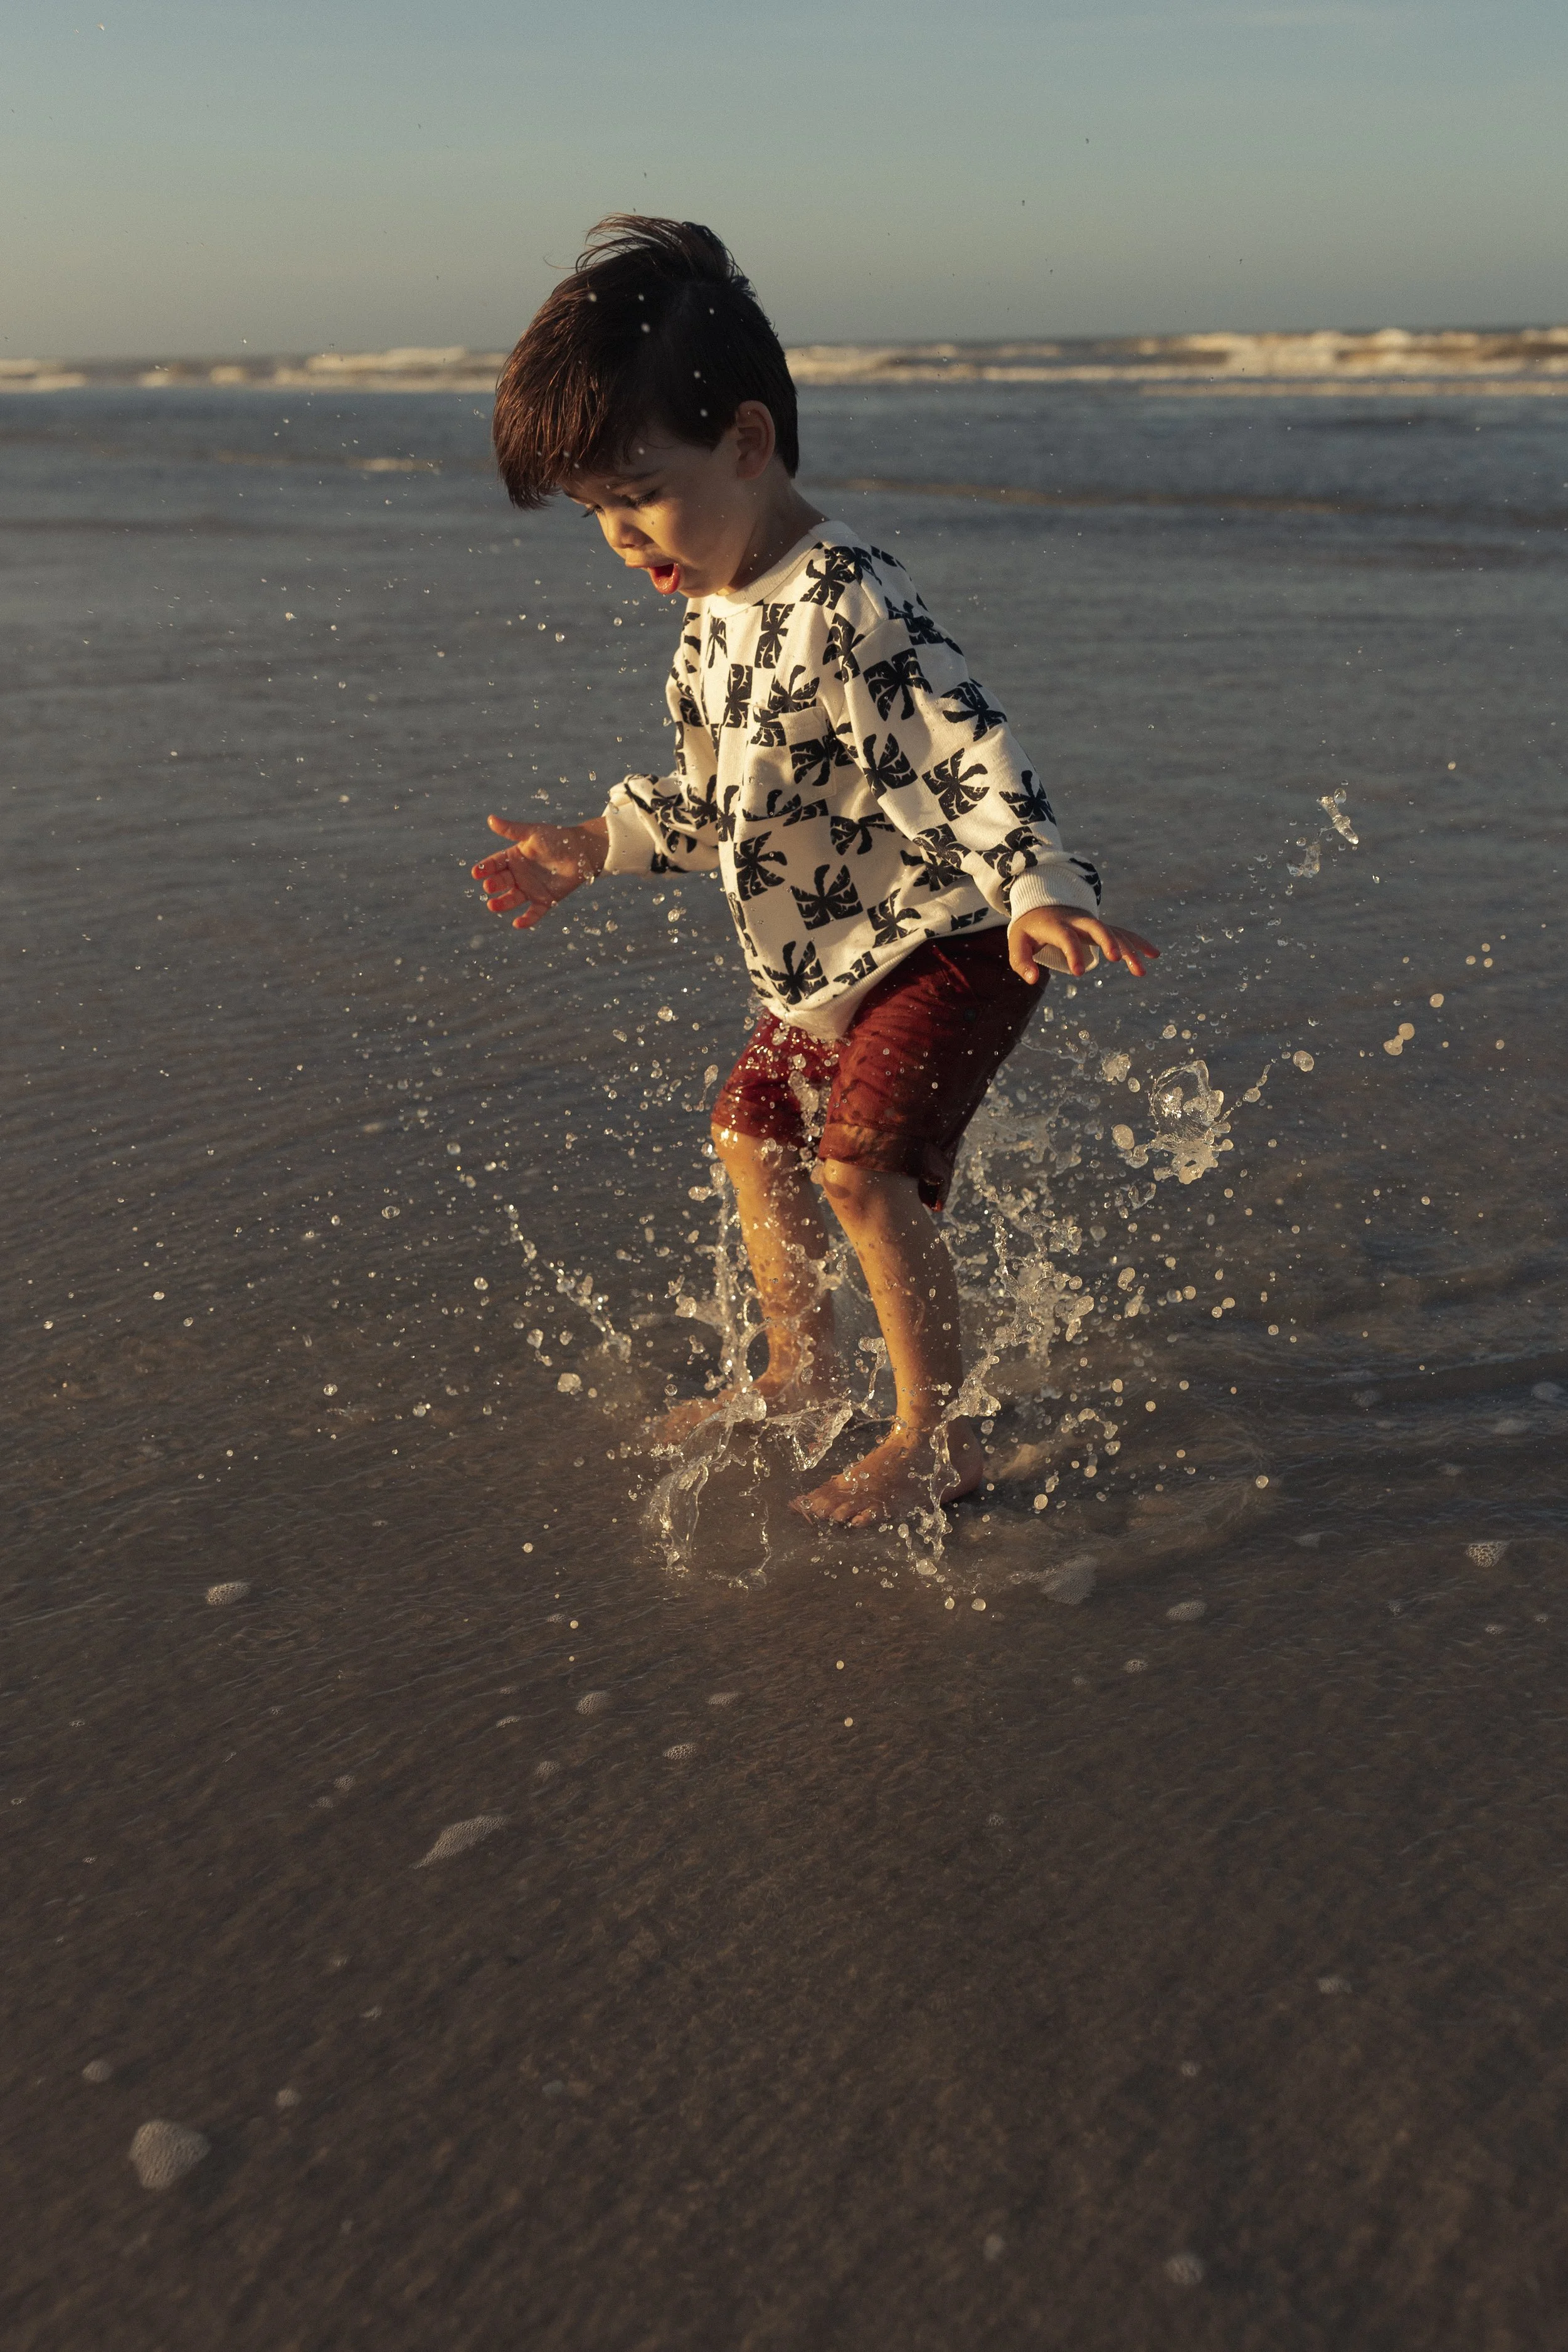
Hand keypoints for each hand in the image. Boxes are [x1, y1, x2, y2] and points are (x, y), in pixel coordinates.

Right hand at [471, 814, 607, 929]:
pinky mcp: (545, 900)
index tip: (476, 872)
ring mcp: (531, 889)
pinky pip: (534, 912)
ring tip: (493, 906)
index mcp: (514, 858)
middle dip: (493, 885)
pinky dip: (526, 919)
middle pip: (501, 882)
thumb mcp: (533, 833)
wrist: (582, 851)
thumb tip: (490, 819)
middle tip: (488, 886)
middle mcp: (519, 875)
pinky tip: (518, 924)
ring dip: (503, 903)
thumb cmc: (557, 838)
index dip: (486, 868)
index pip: (495, 864)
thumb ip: (512, 830)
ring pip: (513, 899)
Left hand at [1007, 906, 1160, 983]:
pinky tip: (1154, 955)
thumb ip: (1021, 962)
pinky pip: (1122, 933)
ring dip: (1129, 949)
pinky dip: (1138, 943)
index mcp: (1056, 925)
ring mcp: (1092, 924)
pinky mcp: (1101, 928)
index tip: (1079, 973)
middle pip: (1096, 927)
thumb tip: (1032, 980)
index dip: (1073, 953)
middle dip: (1107, 941)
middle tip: (1117, 959)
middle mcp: (1077, 922)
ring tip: (1141, 971)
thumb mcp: (1017, 942)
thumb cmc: (1029, 929)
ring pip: (1114, 932)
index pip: (1067, 938)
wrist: (1042, 904)